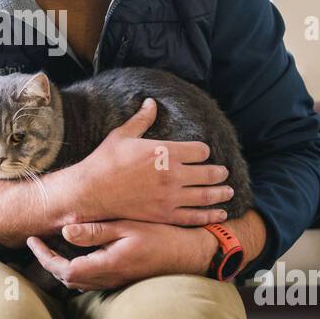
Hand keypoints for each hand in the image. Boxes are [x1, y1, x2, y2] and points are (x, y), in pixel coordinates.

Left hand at [27, 220, 215, 290]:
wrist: (189, 254)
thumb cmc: (162, 237)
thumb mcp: (128, 227)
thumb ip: (96, 231)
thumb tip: (65, 231)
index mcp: (106, 265)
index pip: (64, 268)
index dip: (44, 256)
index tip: (33, 240)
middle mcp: (108, 278)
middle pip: (67, 278)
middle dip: (48, 262)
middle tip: (38, 242)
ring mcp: (115, 282)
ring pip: (78, 282)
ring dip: (61, 267)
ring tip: (52, 247)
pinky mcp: (121, 280)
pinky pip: (91, 281)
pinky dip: (77, 270)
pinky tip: (78, 254)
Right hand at [52, 98, 234, 227]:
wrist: (91, 191)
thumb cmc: (105, 161)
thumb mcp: (123, 135)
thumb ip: (142, 119)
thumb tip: (151, 102)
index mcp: (164, 152)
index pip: (199, 151)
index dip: (204, 152)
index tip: (203, 154)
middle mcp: (172, 174)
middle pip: (208, 173)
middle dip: (219, 173)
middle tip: (224, 174)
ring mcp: (170, 196)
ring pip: (205, 195)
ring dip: (220, 194)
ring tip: (228, 192)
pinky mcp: (164, 215)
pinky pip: (193, 216)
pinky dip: (209, 215)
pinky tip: (219, 214)